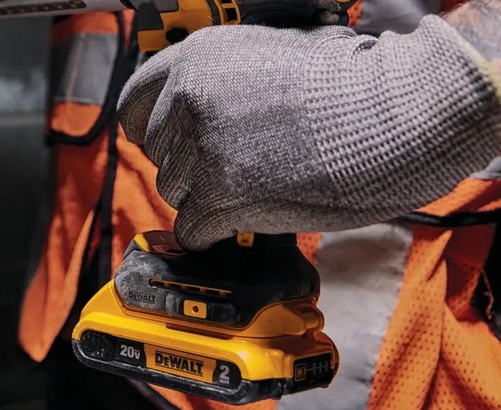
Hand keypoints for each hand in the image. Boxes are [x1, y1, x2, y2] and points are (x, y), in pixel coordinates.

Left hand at [118, 16, 500, 250]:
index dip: (145, 128)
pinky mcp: (220, 196)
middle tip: (233, 168)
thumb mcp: (271, 55)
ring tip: (254, 187)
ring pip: (175, 193)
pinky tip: (242, 220)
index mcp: (199, 59)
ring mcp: (203, 148)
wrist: (393, 112)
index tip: (154, 143)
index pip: (134, 101)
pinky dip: (212, 233)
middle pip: (160, 154)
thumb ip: (223, 82)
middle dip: (189, 166)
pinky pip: (192, 229)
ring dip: (206, 198)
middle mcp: (190, 99)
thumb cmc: (350, 85)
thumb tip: (193, 110)